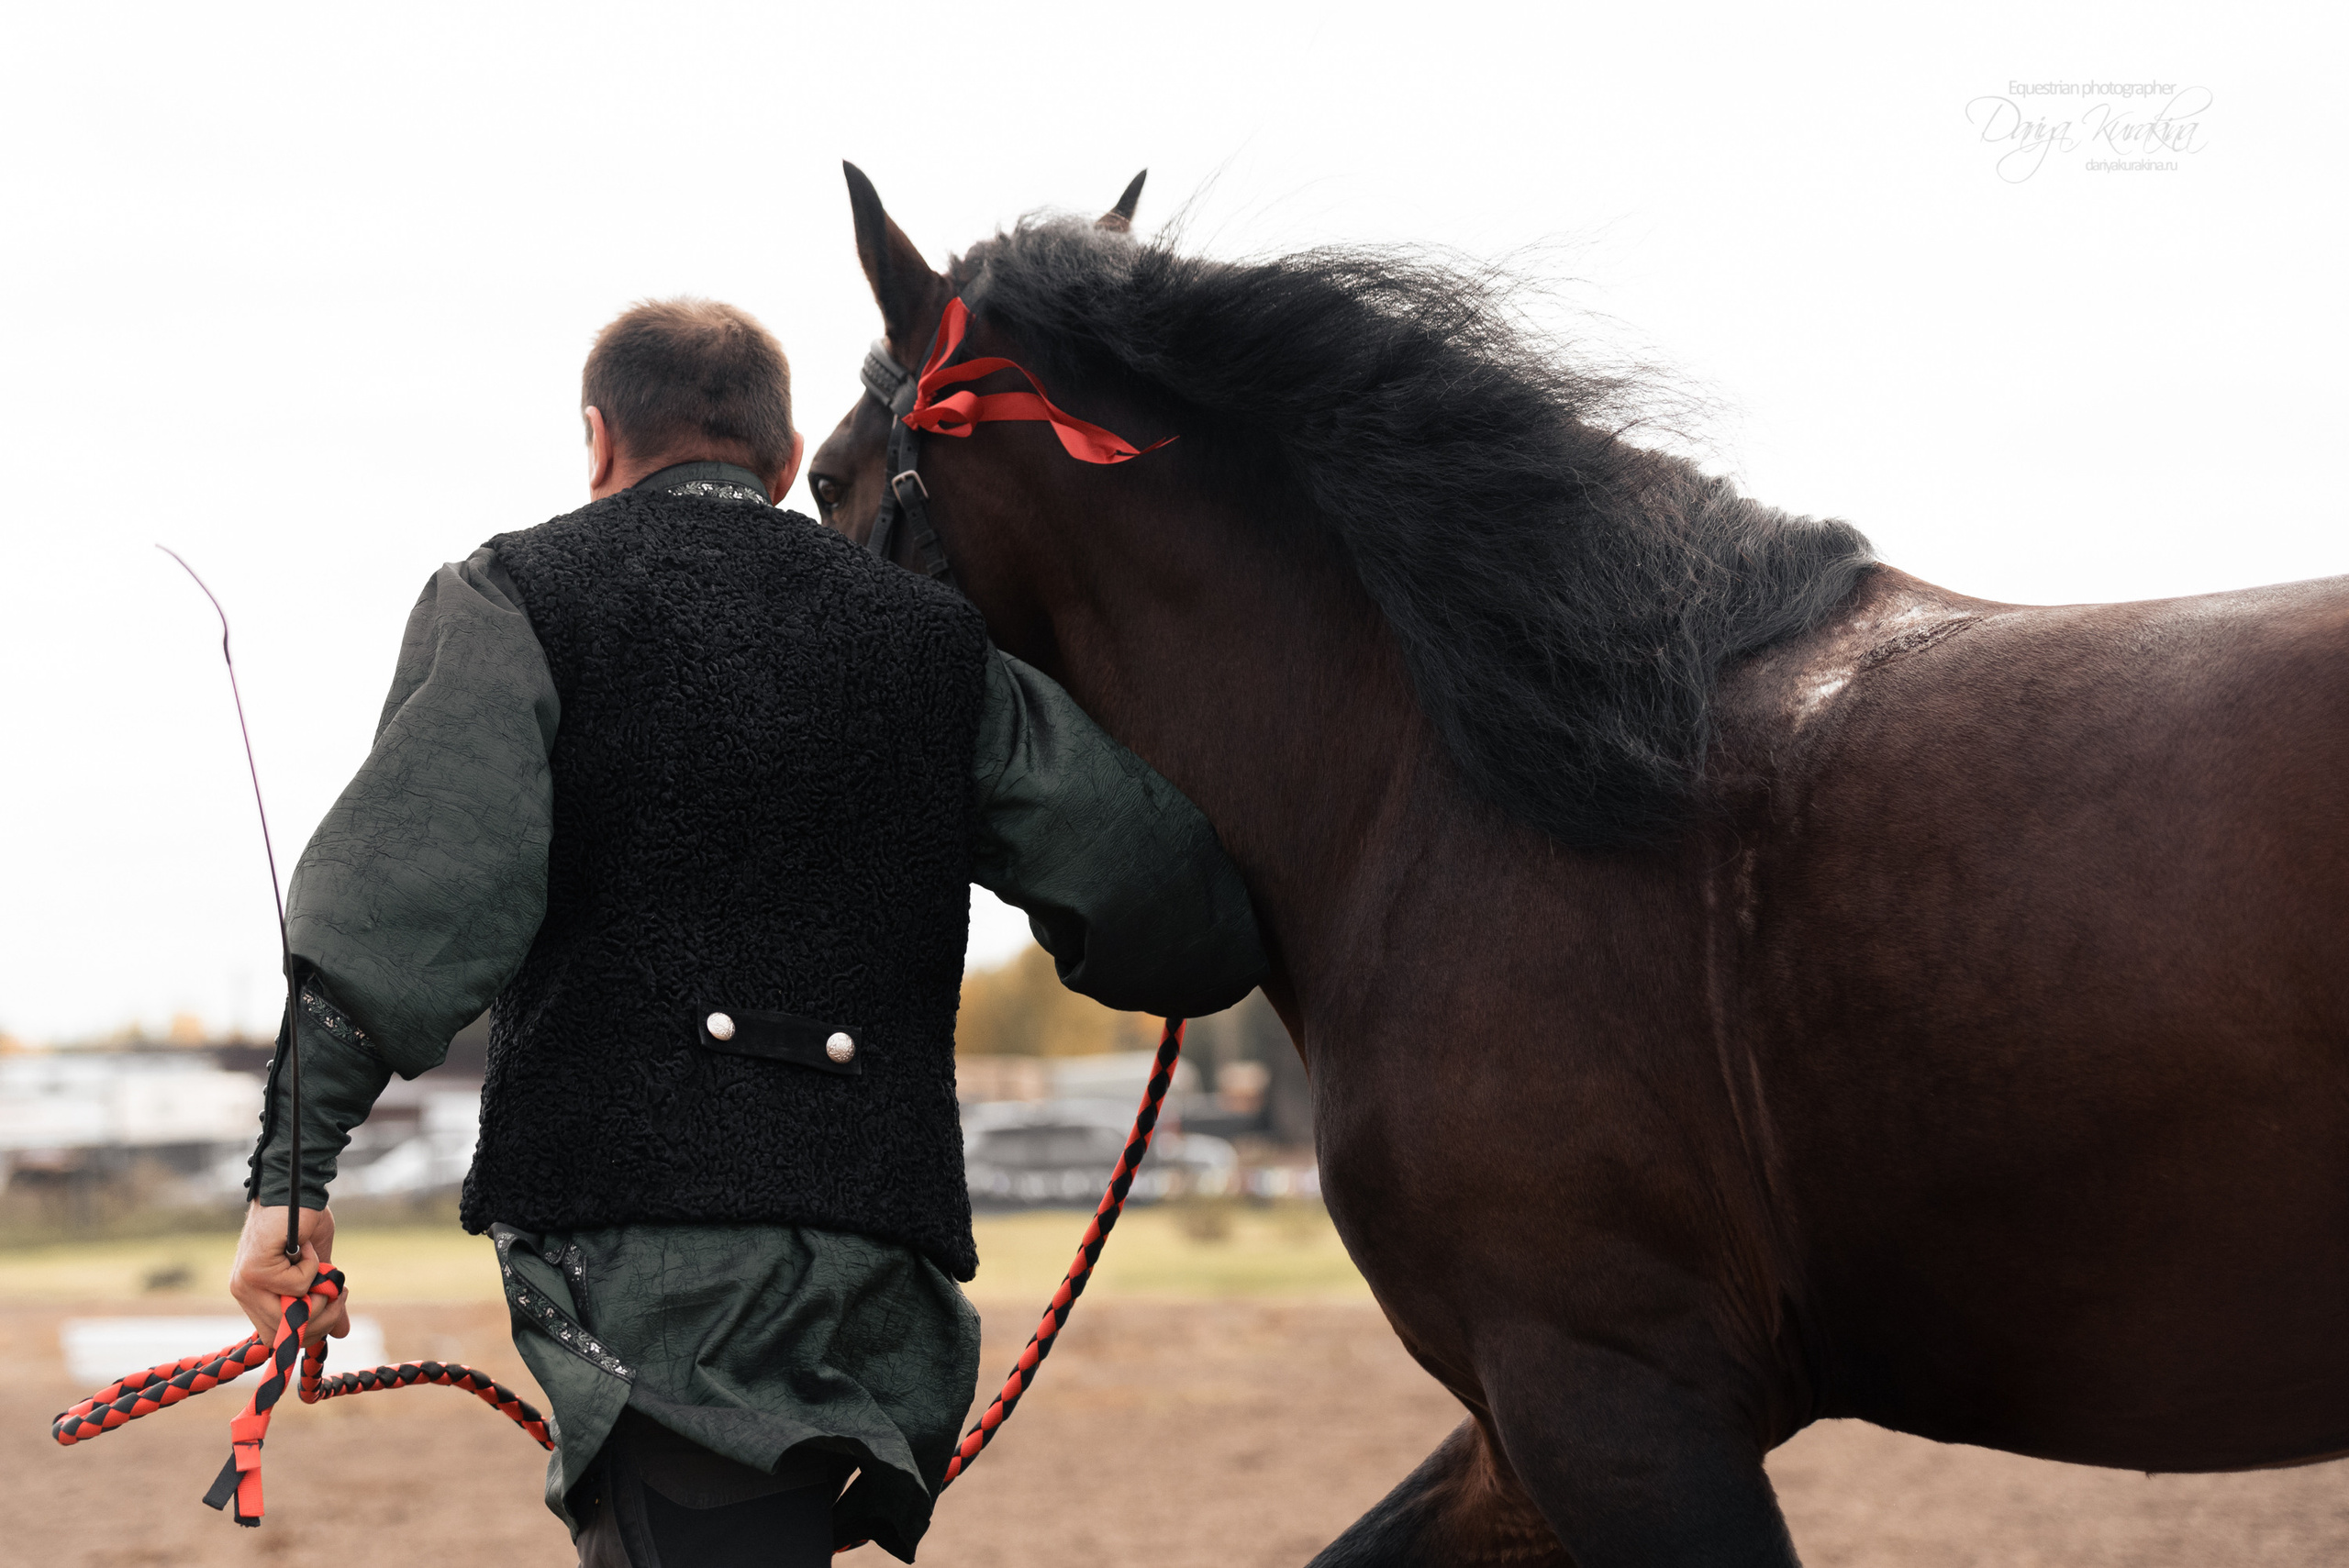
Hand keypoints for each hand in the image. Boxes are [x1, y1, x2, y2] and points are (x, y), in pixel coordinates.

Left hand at [229, 1201, 350, 1346]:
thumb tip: (342, 1333)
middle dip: (323, 1316)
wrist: (296, 1188)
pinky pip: (297, 1285)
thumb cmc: (304, 1222)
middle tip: (337, 1290)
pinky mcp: (256, 1269)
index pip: (277, 1338)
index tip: (334, 1305)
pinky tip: (304, 1245)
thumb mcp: (320, 1269)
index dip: (311, 1331)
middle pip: (286, 1334)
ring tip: (323, 1267)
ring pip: (293, 1314)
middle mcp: (244, 1292)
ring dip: (320, 1293)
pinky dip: (313, 1265)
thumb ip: (324, 1301)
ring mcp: (246, 1283)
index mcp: (254, 1295)